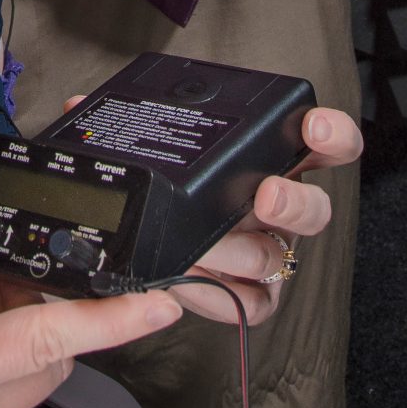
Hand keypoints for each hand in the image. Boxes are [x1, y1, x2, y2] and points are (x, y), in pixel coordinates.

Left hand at [0, 102, 360, 332]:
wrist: (141, 258)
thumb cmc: (160, 192)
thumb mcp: (144, 152)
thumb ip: (117, 127)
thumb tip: (76, 104)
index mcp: (263, 158)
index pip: (321, 141)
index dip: (329, 133)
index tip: (313, 126)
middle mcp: (274, 206)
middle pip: (315, 207)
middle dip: (291, 199)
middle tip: (263, 194)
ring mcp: (265, 252)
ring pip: (276, 256)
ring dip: (235, 250)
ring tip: (200, 247)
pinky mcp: (251, 296)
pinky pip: (254, 303)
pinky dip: (221, 295)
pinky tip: (192, 283)